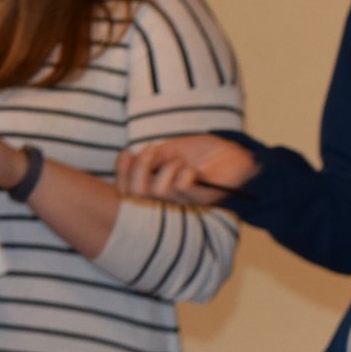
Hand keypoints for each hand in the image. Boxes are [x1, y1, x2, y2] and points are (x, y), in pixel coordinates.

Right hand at [115, 134, 257, 205]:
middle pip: (137, 194)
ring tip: (181, 161)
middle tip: (152, 151)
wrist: (229, 152)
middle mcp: (167, 198)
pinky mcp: (201, 199)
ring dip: (167, 168)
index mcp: (156, 186)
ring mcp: (183, 201)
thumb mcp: (169, 150)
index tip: (126, 151)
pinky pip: (181, 188)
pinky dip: (184, 172)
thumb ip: (151, 157)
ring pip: (159, 191)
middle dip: (139, 169)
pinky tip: (192, 169)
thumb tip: (131, 159)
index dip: (121, 172)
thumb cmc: (199, 152)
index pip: (127, 189)